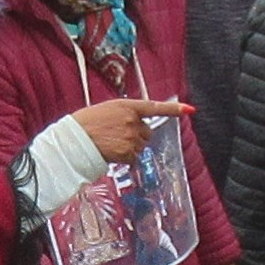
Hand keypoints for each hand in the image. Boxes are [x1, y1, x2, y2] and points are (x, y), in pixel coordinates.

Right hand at [69, 98, 192, 165]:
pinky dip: (125, 157)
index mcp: (127, 106)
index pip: (155, 107)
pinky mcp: (129, 152)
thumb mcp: (107, 110)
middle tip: (117, 135)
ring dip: (130, 147)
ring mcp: (132, 137)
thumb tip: (139, 125)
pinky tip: (111, 152)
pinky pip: (134, 158)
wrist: (75, 139)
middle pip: (147, 132)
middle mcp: (133, 121)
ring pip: (140, 146)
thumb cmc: (87, 123)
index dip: (173, 109)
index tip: (189, 110)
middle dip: (137, 135)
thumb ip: (125, 114)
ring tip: (111, 143)